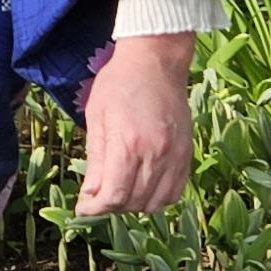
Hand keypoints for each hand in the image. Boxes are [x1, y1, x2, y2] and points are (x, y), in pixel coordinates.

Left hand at [73, 34, 194, 216]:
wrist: (155, 61)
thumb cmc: (118, 83)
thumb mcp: (96, 118)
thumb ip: (95, 161)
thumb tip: (89, 196)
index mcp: (128, 144)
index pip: (114, 195)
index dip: (95, 209)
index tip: (83, 208)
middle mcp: (156, 154)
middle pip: (134, 202)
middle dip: (111, 206)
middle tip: (97, 196)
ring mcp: (176, 156)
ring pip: (156, 203)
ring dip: (134, 205)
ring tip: (119, 191)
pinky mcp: (187, 154)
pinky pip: (175, 192)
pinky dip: (157, 198)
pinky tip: (142, 188)